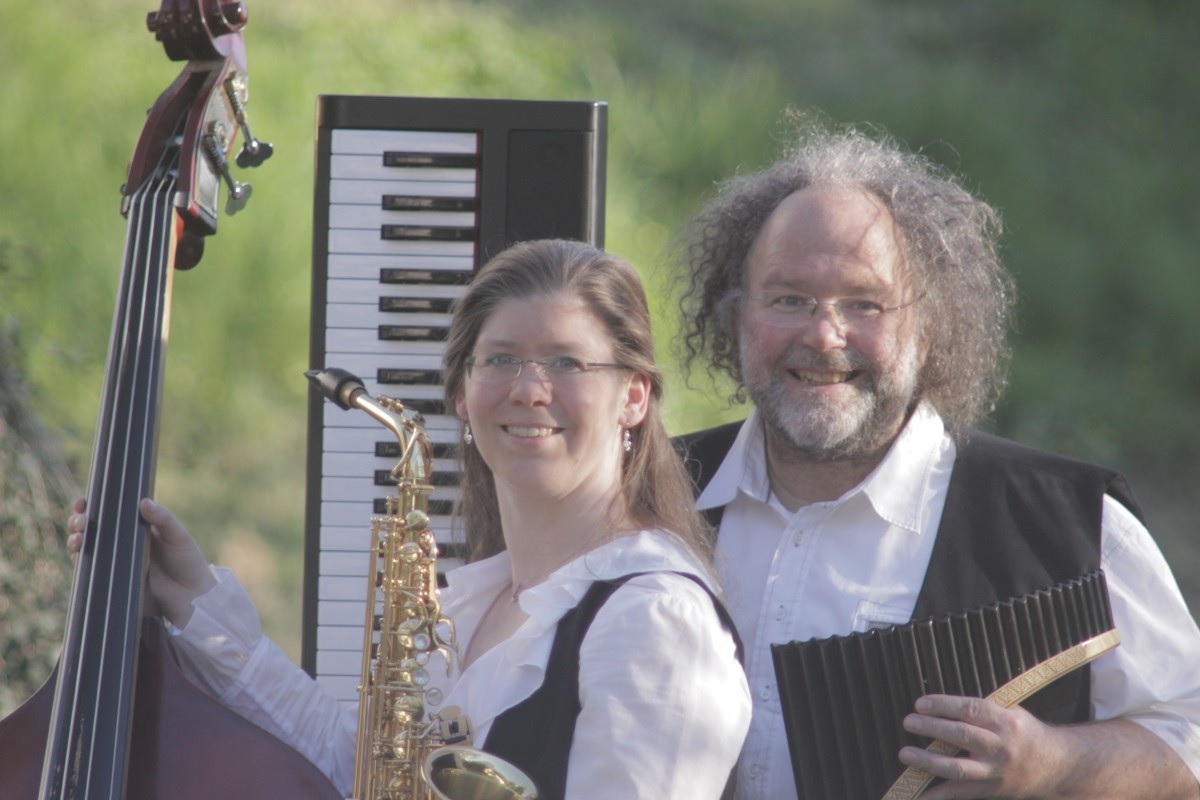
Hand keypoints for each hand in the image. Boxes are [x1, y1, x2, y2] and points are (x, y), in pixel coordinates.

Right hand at [67, 497, 217, 628]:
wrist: (190, 597)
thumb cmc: (187, 561)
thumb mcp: (178, 536)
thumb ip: (163, 518)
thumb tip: (143, 501)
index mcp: (137, 527)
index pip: (110, 512)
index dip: (93, 505)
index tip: (83, 502)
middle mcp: (122, 543)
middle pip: (92, 528)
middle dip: (79, 521)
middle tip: (81, 522)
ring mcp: (115, 562)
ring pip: (86, 548)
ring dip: (75, 540)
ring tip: (78, 539)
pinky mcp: (113, 581)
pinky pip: (90, 570)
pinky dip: (80, 562)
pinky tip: (78, 556)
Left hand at [898, 694, 1065, 798]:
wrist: (1056, 766)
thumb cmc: (1025, 732)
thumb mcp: (1010, 712)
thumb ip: (982, 709)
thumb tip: (943, 702)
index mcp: (1005, 721)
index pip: (970, 710)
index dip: (943, 705)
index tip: (920, 703)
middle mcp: (1000, 747)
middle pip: (962, 736)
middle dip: (932, 728)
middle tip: (908, 721)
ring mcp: (995, 771)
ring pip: (957, 767)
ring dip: (928, 761)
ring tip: (905, 753)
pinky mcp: (990, 790)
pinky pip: (959, 793)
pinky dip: (936, 794)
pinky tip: (917, 793)